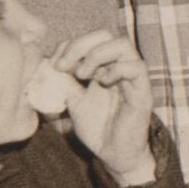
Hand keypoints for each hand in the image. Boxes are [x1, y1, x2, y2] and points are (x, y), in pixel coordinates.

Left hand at [42, 30, 156, 185]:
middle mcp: (119, 66)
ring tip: (82, 74)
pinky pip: (136, 67)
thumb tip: (45, 66)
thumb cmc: (97, 127)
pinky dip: (116, 69)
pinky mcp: (143, 91)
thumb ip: (63, 82)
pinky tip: (102, 82)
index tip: (54, 64)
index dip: (70, 45)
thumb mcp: (72, 100)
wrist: (113, 153)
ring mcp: (133, 77)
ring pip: (122, 45)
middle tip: (64, 66)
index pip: (90, 38)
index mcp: (104, 66)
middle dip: (80, 45)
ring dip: (97, 54)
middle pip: (105, 34)